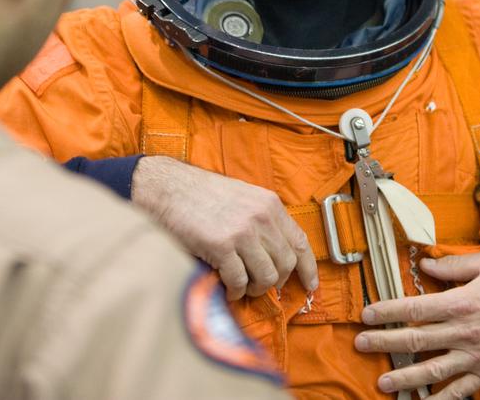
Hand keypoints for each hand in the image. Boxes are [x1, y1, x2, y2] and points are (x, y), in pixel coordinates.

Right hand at [132, 156, 317, 299]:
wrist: (169, 188)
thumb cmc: (202, 195)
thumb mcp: (243, 198)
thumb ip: (262, 220)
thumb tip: (274, 254)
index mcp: (270, 205)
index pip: (301, 242)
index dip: (309, 269)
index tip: (310, 286)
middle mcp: (261, 218)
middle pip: (286, 264)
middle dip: (275, 282)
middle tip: (259, 285)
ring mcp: (242, 232)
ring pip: (266, 277)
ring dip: (255, 289)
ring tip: (242, 287)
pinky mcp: (221, 246)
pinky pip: (239, 281)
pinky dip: (235, 291)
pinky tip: (226, 289)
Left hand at [355, 251, 479, 398]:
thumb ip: (453, 266)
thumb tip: (425, 263)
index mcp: (463, 303)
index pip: (416, 308)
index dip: (388, 311)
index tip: (367, 314)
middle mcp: (465, 332)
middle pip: (416, 340)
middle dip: (385, 343)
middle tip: (361, 344)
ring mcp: (475, 357)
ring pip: (432, 371)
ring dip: (405, 378)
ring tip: (383, 382)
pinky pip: (459, 391)